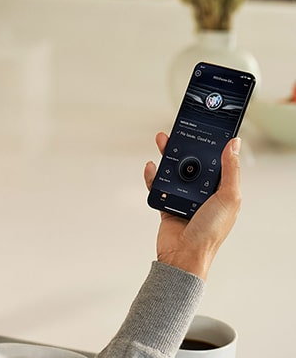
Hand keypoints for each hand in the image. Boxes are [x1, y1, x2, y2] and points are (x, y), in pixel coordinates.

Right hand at [144, 132, 241, 279]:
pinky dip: (153, 176)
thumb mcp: (228, 198)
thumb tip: (234, 144)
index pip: (216, 162)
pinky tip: (151, 167)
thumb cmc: (210, 232)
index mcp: (221, 190)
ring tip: (162, 142)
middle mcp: (203, 193)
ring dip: (167, 157)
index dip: (210, 146)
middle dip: (184, 147)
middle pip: (192, 163)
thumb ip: (230, 170)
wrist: (184, 255)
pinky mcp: (167, 203)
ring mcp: (184, 198)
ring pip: (174, 171)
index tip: (204, 130)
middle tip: (177, 132)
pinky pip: (158, 186)